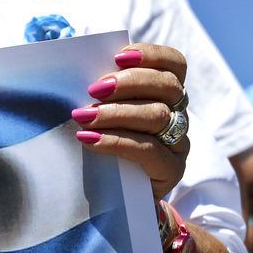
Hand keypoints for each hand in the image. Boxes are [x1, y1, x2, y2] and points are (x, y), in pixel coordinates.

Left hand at [72, 43, 188, 199]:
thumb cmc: (107, 145)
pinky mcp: (171, 170)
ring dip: (116, 112)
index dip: (151, 55)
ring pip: (157, 116)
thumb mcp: (105, 114)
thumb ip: (103, 91)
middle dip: (128, 83)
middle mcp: (178, 114)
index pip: (174, 63)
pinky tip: (89, 139)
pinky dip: (116, 141)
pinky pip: (149, 150)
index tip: (118, 56)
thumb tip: (73, 66)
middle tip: (93, 90)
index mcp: (167, 93)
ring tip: (83, 116)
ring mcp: (179, 142)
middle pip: (167, 86)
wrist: (118, 197)